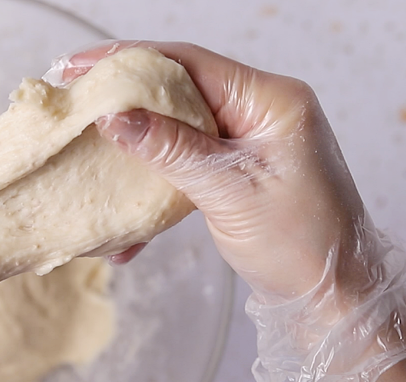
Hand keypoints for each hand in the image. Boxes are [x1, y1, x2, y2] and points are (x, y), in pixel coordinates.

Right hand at [48, 41, 405, 381]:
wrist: (333, 296)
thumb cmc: (301, 244)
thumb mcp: (229, 191)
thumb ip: (171, 148)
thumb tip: (114, 114)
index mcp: (271, 100)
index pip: (188, 63)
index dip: (128, 60)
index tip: (78, 68)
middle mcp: (260, 109)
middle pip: (178, 86)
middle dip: (123, 96)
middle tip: (71, 101)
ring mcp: (248, 138)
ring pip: (176, 122)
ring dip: (134, 138)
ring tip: (88, 143)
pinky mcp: (237, 166)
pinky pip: (184, 156)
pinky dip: (153, 174)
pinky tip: (126, 200)